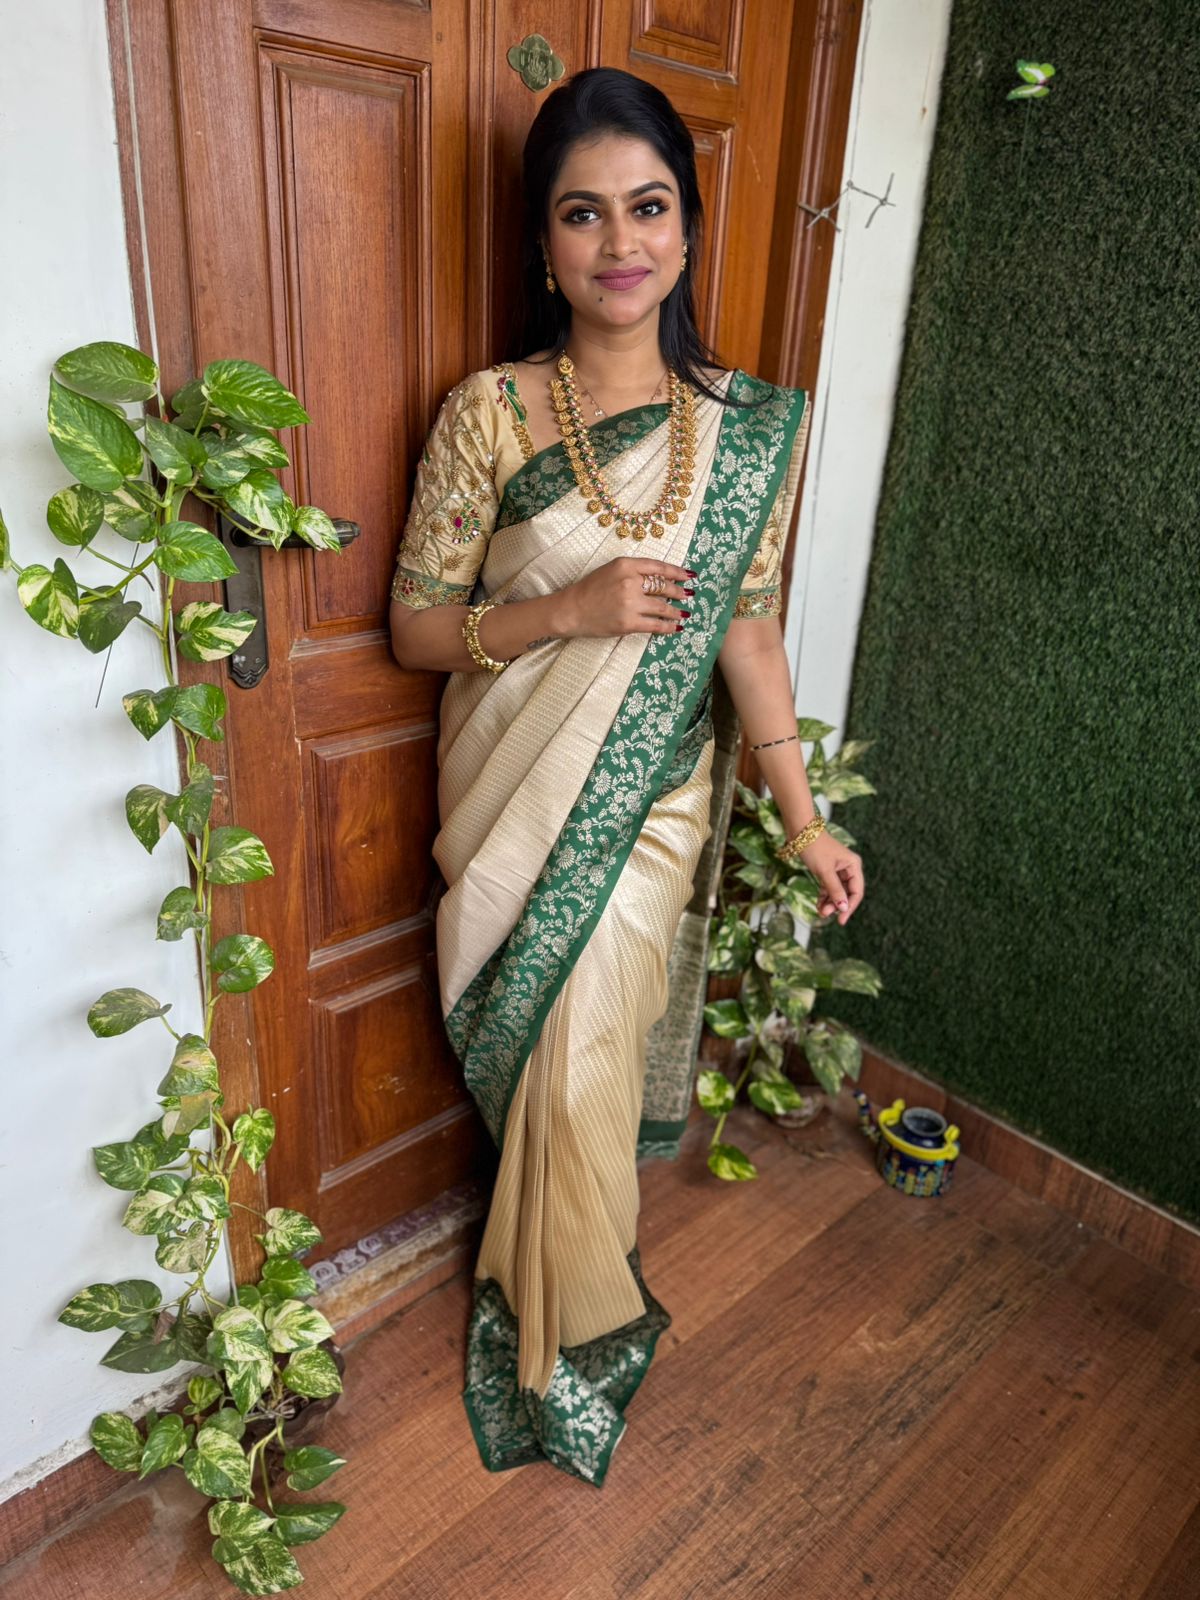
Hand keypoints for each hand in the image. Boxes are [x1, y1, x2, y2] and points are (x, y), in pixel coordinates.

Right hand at [557, 556, 695, 638]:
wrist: (571, 610)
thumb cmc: (589, 590)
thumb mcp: (611, 570)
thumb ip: (633, 571)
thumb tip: (660, 579)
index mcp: (625, 565)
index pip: (658, 567)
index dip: (676, 572)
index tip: (688, 575)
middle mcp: (629, 582)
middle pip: (663, 586)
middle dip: (678, 592)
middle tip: (688, 595)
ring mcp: (630, 603)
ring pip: (662, 607)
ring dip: (676, 611)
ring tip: (684, 613)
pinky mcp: (628, 623)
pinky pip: (655, 625)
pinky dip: (667, 627)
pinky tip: (675, 627)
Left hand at [798, 829, 864, 925]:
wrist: (800, 831)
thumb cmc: (814, 847)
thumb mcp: (824, 871)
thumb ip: (835, 890)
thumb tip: (844, 908)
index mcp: (853, 865)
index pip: (857, 891)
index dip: (849, 907)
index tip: (840, 920)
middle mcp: (848, 868)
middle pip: (847, 893)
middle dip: (837, 905)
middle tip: (824, 915)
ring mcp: (838, 869)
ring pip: (837, 892)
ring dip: (829, 903)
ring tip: (820, 912)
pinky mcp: (828, 870)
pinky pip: (829, 887)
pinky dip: (824, 896)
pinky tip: (818, 906)